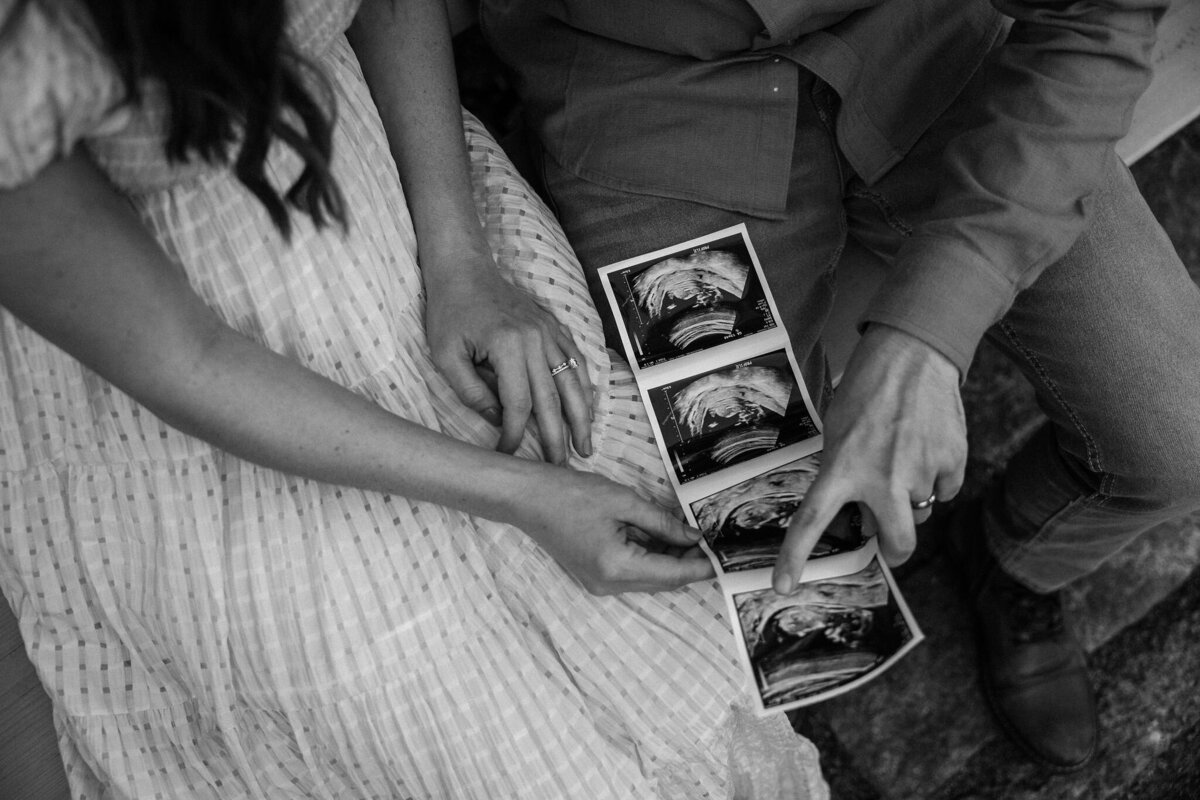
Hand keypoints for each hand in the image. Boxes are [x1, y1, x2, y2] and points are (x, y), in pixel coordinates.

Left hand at [424, 249, 593, 463]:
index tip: (507, 454)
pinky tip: (587, 409)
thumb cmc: (450, 311)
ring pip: (574, 382)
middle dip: (557, 438)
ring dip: (582, 417)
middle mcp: (536, 340)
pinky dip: (585, 387)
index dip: (515, 435)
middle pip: (553, 399)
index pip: (518, 404)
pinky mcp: (555, 327)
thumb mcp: (445, 355)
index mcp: (508, 346)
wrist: (465, 269)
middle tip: (561, 468)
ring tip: (585, 447)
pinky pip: (577, 361)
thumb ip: (471, 391)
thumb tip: (499, 419)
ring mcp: (550, 332)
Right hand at [514, 467, 715, 594]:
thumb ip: (662, 523)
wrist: (527, 499)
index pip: (672, 574)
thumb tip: (693, 537)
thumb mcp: (624, 501)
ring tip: (692, 537)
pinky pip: (633, 574)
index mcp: (617, 566)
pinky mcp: (595, 576)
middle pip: (663, 582)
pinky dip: (651, 560)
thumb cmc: (570, 494)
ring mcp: (600, 584)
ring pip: (649, 579)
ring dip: (671, 562)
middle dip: (689, 564)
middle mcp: (609, 584)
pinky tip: (664, 539)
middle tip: (712, 542)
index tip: (724, 557)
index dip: (701, 566)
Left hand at [773, 325, 966, 592]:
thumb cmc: (866, 390)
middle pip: (897, 544)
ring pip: (920, 512)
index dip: (795, 557)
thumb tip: (863, 511)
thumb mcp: (838, 431)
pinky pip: (945, 490)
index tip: (783, 585)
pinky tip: (927, 448)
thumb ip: (845, 473)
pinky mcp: (953, 462)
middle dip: (895, 550)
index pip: (812, 521)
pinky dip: (938, 479)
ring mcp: (921, 472)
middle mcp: (883, 478)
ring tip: (905, 457)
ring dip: (912, 499)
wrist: (913, 355)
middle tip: (890, 542)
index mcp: (842, 468)